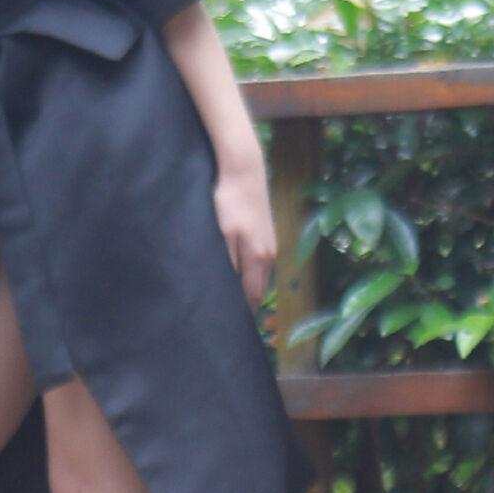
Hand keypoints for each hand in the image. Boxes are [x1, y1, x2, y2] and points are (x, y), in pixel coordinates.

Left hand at [214, 152, 277, 308]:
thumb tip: (226, 289)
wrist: (244, 170)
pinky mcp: (266, 234)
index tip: (226, 322)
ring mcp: (270, 244)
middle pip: (257, 288)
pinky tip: (234, 270)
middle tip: (223, 311)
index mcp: (259, 258)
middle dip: (243, 301)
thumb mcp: (223, 234)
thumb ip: (227, 262)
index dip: (241, 312)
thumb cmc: (230, 201)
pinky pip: (258, 262)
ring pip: (257, 275)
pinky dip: (248, 271)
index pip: (251, 295)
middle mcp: (270, 254)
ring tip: (226, 294)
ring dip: (245, 285)